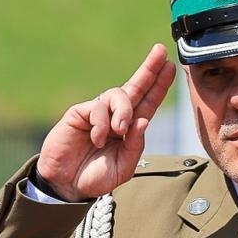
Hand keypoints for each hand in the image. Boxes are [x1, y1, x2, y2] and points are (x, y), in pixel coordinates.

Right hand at [35, 43, 176, 201]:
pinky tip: (97, 139)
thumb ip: (135, 146)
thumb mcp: (123, 167)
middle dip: (149, 69)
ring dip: (123, 110)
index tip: (171, 66)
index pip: (148, 103)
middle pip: (135, 87)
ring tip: (119, 129)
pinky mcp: (79, 113)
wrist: (67, 185)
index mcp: (130, 128)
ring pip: (117, 95)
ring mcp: (97, 113)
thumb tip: (143, 121)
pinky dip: (101, 124)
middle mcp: (115, 116)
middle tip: (160, 52)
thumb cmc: (96, 176)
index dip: (159, 85)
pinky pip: (97, 108)